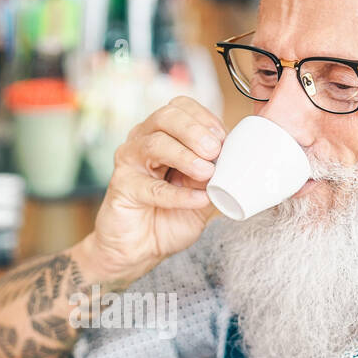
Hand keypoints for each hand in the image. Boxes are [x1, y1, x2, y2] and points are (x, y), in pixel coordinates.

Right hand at [78, 96, 225, 287]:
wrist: (141, 250)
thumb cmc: (169, 218)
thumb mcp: (202, 193)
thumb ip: (216, 174)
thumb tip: (235, 158)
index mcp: (163, 134)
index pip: (181, 107)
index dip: (204, 118)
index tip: (223, 138)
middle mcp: (143, 140)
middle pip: (166, 116)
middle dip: (195, 131)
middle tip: (214, 150)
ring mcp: (130, 161)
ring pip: (155, 144)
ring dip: (186, 156)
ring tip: (206, 173)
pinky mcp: (122, 186)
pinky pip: (152, 187)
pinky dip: (178, 194)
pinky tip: (197, 200)